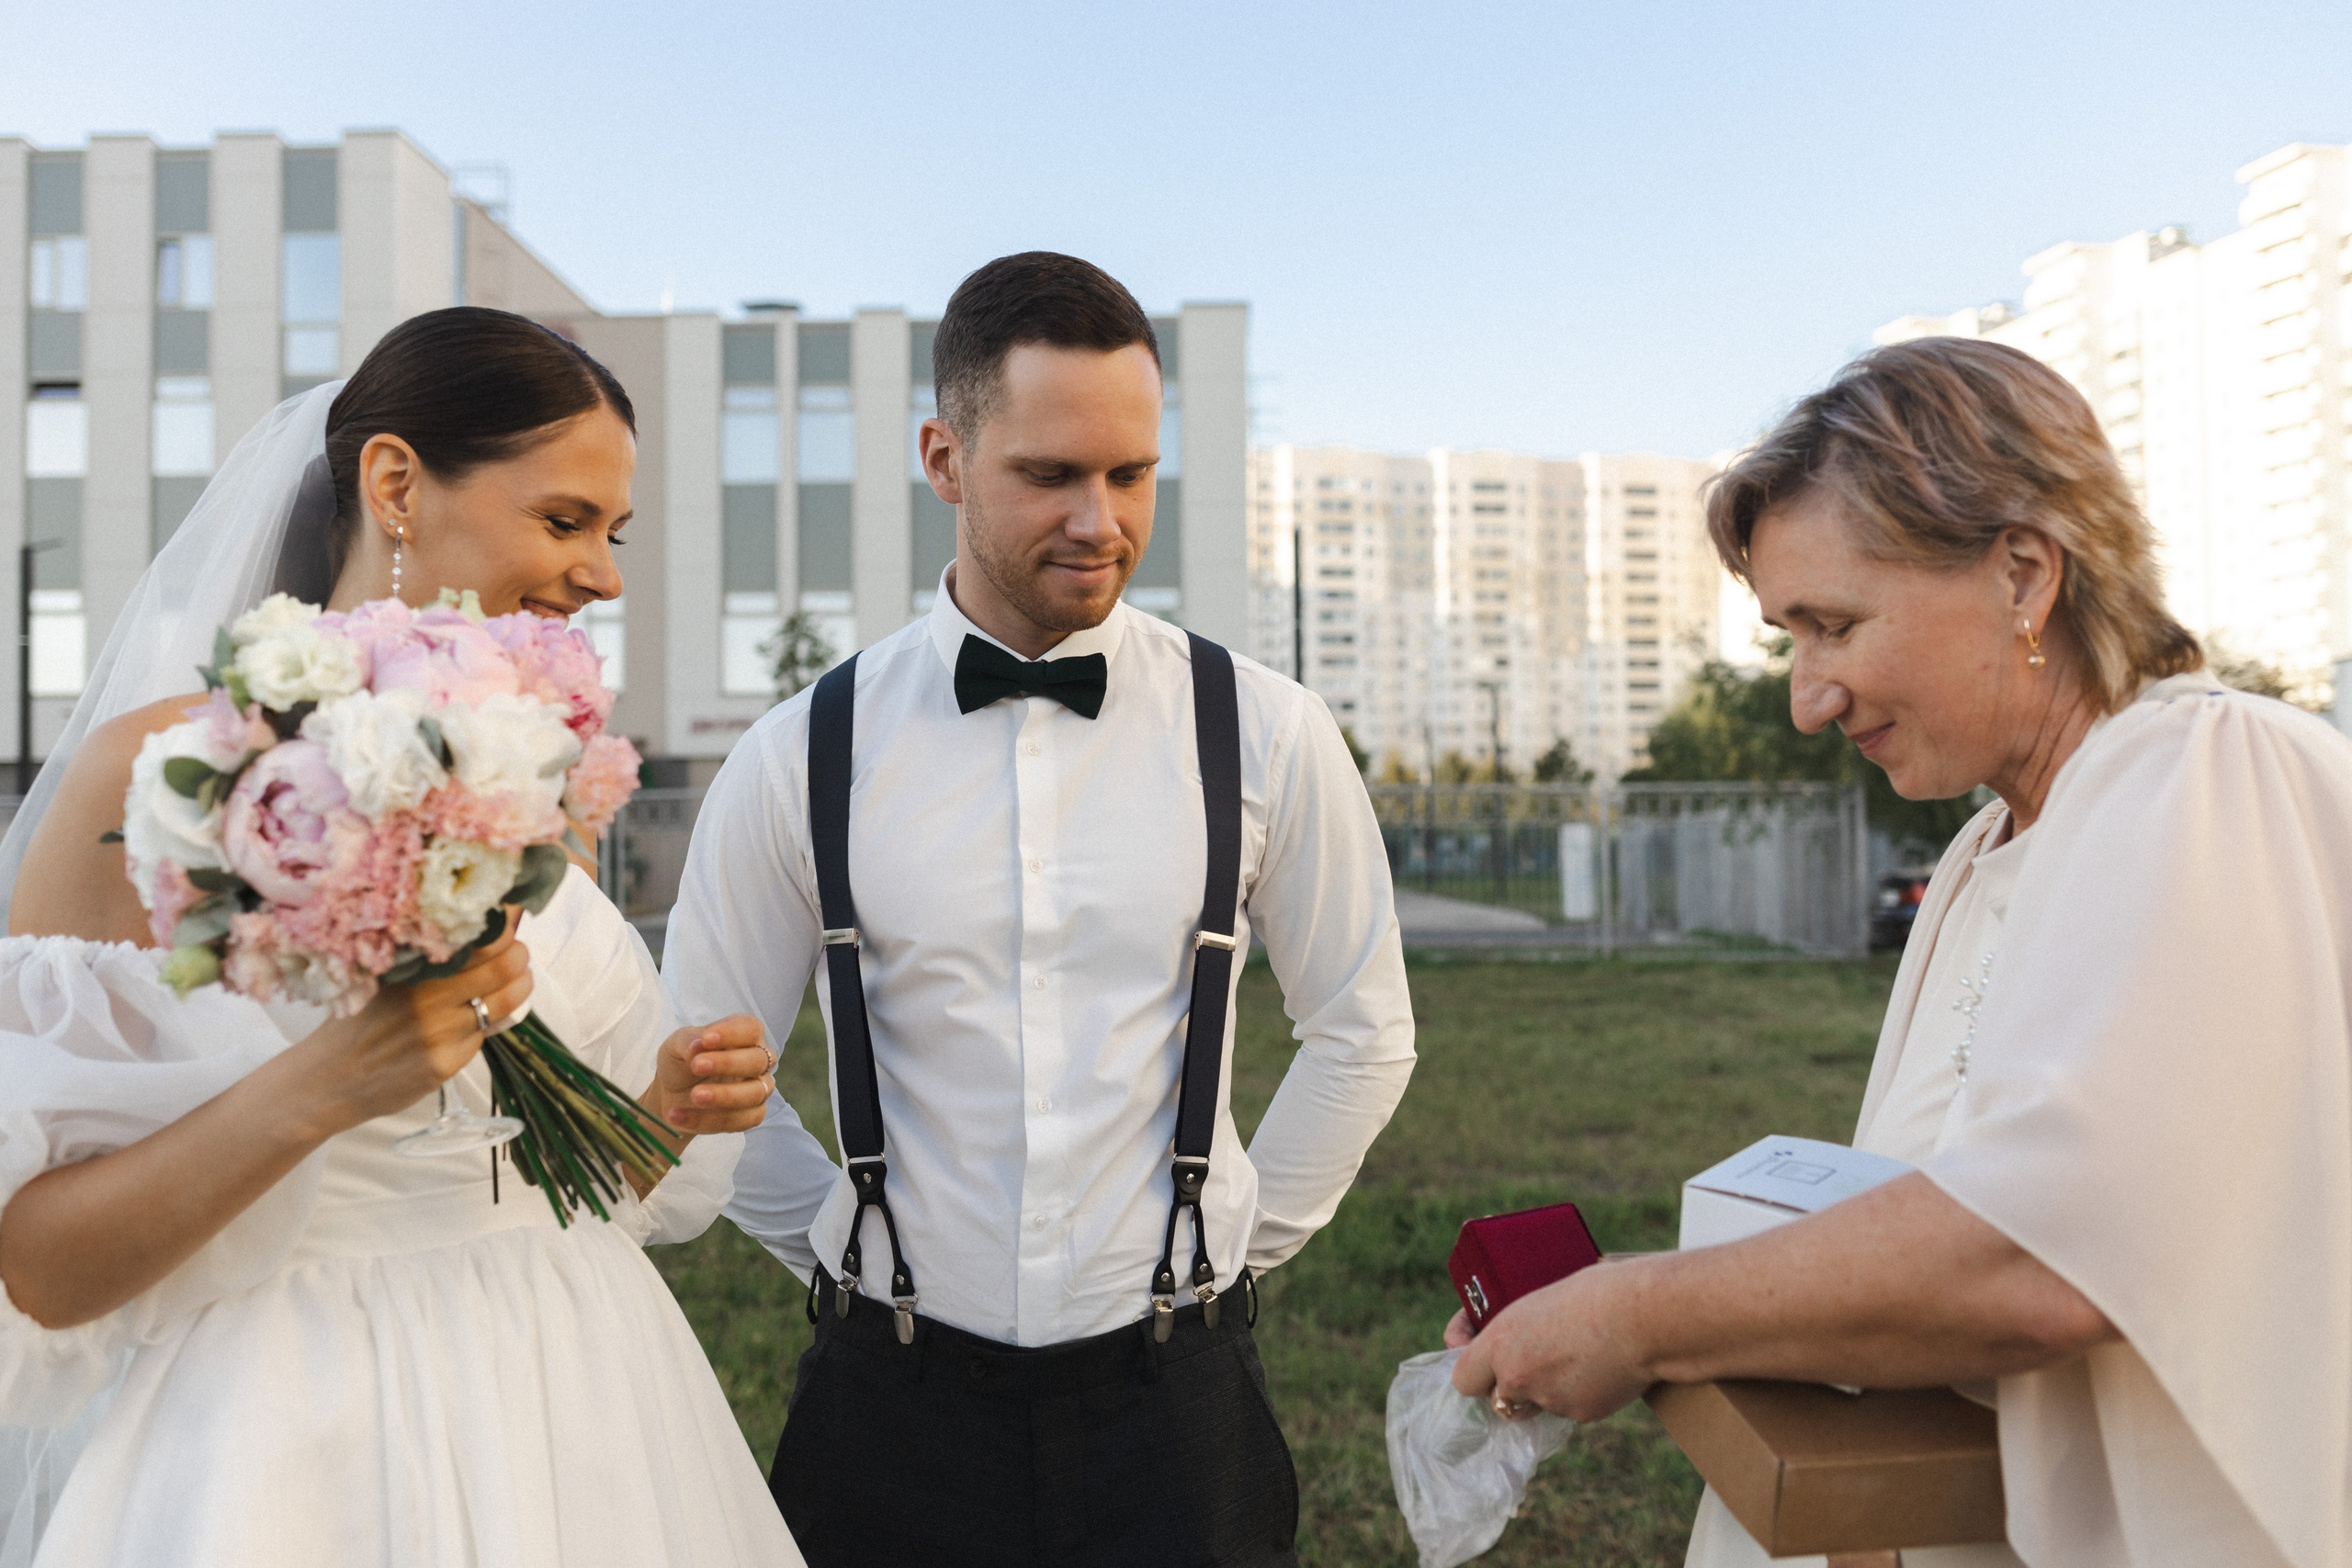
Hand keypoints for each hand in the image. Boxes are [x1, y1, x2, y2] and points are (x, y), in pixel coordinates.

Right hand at [293, 927, 533, 1136]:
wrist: (325, 1080)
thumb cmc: (356, 1023)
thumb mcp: (381, 979)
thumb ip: (424, 960)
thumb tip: (478, 930)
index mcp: (408, 967)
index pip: (473, 933)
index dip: (501, 922)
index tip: (507, 916)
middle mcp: (425, 997)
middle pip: (503, 964)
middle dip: (520, 954)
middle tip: (517, 952)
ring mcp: (437, 1032)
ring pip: (504, 1001)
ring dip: (519, 986)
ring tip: (517, 980)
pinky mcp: (445, 1064)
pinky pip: (483, 1036)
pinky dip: (488, 1023)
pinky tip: (477, 1019)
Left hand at [643, 1015, 772, 1136]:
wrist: (673, 1095)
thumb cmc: (682, 1062)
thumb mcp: (675, 1046)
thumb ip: (687, 1042)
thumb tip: (698, 1046)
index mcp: (745, 1034)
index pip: (750, 1028)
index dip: (732, 1033)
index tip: (706, 1039)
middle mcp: (759, 1060)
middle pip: (757, 1061)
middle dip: (728, 1064)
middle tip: (697, 1066)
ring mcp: (759, 1089)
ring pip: (754, 1093)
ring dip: (723, 1096)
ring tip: (693, 1096)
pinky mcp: (752, 1115)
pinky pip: (740, 1121)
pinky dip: (707, 1121)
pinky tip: (679, 1117)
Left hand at [1449, 1261, 1657, 1422]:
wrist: (1647, 1316)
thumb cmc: (1597, 1290)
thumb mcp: (1542, 1297)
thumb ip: (1520, 1326)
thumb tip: (1514, 1333)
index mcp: (1500, 1343)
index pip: (1462, 1379)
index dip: (1473, 1370)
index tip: (1480, 1355)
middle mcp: (1518, 1378)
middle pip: (1499, 1400)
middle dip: (1512, 1385)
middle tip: (1534, 1359)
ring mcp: (1551, 1401)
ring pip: (1538, 1405)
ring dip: (1548, 1390)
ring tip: (1576, 1356)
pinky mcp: (1583, 1414)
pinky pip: (1571, 1409)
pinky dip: (1581, 1394)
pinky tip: (1601, 1367)